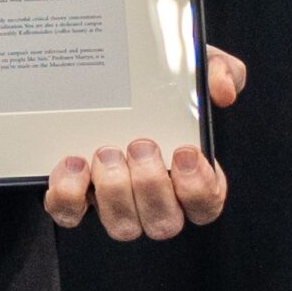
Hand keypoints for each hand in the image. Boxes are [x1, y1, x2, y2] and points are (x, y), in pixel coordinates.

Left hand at [44, 45, 245, 239]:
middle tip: (140, 145)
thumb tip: (223, 90)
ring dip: (115, 192)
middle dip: (152, 186)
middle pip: (164, 223)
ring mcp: (113, 201)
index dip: (198, 189)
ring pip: (123, 226)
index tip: (185, 153)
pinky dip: (69, 194)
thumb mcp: (188, 63)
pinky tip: (73, 162)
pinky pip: (70, 214)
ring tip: (106, 150)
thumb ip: (217, 70)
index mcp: (188, 175)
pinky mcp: (74, 197)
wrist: (95, 68)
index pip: (206, 204)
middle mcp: (152, 197)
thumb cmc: (153, 79)